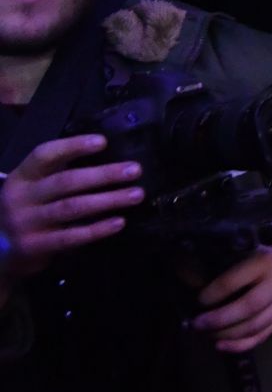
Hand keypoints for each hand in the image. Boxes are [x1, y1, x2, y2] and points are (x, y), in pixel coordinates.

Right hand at [0, 136, 141, 291]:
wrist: (0, 249)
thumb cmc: (28, 210)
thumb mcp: (33, 188)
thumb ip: (59, 173)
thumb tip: (110, 159)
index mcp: (21, 177)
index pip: (44, 155)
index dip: (73, 146)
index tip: (103, 142)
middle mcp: (21, 197)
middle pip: (65, 181)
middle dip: (103, 175)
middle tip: (135, 170)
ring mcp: (26, 223)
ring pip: (72, 207)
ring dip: (108, 200)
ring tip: (136, 194)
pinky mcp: (35, 246)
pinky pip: (71, 237)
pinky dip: (97, 229)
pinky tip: (119, 222)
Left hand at [191, 245, 271, 351]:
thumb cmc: (258, 257)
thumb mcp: (243, 252)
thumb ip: (223, 268)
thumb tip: (189, 284)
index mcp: (265, 261)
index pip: (234, 281)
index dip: (212, 295)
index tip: (197, 302)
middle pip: (248, 307)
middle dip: (219, 320)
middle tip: (196, 325)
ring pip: (255, 326)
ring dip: (227, 335)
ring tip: (205, 335)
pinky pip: (262, 336)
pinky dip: (239, 345)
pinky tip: (220, 345)